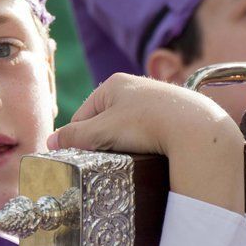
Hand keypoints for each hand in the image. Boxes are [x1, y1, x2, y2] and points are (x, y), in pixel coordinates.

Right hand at [48, 73, 245, 213]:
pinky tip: (148, 153)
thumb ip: (74, 137)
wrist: (195, 127)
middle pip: (105, 122)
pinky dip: (144, 143)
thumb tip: (51, 144)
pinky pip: (149, 131)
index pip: (83, 115)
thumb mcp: (102, 131)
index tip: (80, 159)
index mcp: (113, 84)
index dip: (78, 139)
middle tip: (104, 162)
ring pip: (128, 128)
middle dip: (102, 142)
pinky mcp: (174, 114)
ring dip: (123, 144)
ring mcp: (156, 99)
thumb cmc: (145, 123)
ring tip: (127, 159)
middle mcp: (135, 86)